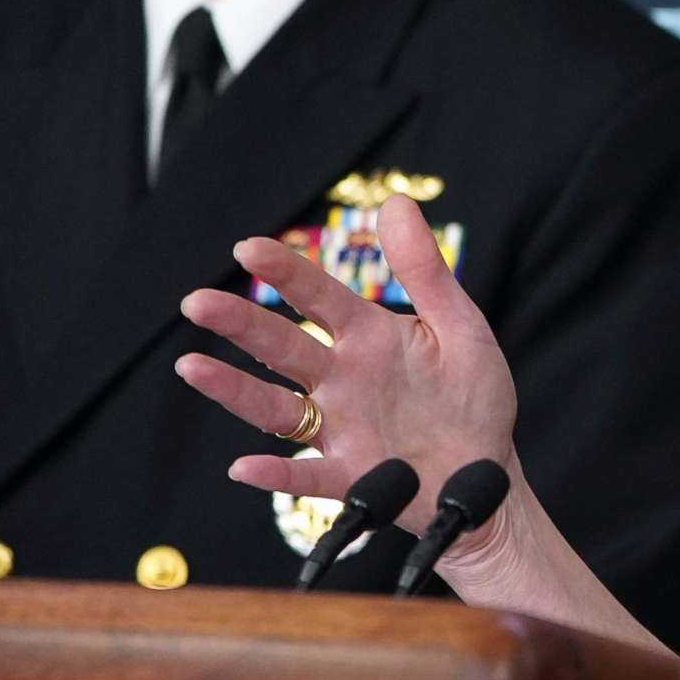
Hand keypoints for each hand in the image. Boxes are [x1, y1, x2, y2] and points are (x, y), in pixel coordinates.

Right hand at [175, 195, 521, 538]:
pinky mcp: (353, 475)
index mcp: (369, 338)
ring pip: (277, 407)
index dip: (286, 272)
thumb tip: (397, 203)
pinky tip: (244, 467)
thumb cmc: (472, 397)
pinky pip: (307, 476)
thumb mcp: (459, 326)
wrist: (488, 471)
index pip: (319, 297)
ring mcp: (341, 428)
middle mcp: (343, 379)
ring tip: (191, 367)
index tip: (249, 246)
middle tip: (197, 301)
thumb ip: (425, 271)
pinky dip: (277, 473)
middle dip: (241, 323)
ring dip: (235, 389)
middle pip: (283, 346)